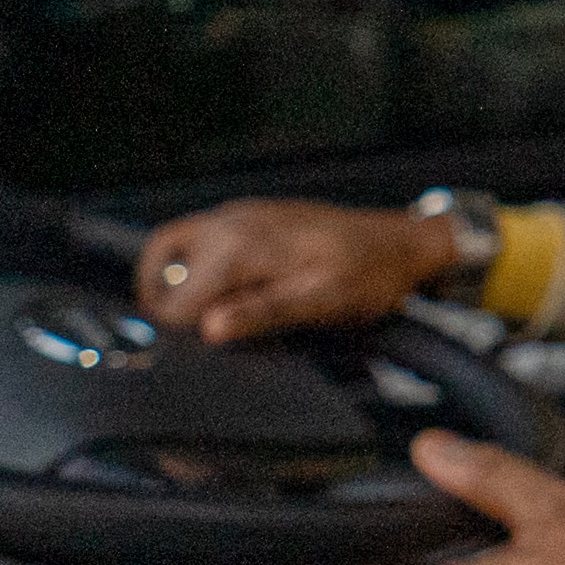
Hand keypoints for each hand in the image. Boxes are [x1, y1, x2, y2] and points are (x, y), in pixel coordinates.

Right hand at [140, 200, 453, 344]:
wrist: (404, 242)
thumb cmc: (370, 274)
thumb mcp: (323, 302)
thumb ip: (264, 313)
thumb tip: (210, 328)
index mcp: (243, 247)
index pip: (177, 298)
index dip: (180, 330)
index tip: (199, 351)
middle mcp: (233, 222)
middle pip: (160, 261)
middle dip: (164, 300)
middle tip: (184, 336)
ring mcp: (241, 214)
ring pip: (176, 243)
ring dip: (173, 279)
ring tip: (194, 318)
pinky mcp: (253, 216)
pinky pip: (202, 237)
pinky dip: (194, 265)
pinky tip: (224, 293)